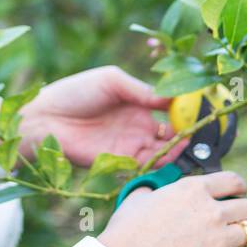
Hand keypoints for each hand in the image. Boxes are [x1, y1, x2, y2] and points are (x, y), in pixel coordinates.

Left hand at [16, 65, 186, 165]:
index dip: (186, 110)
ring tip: (189, 145)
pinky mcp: (119, 163)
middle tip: (201, 132)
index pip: (170, 108)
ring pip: (162, 151)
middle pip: (171, 133)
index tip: (202, 109)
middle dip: (187, 134)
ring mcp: (129, 145)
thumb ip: (141, 89)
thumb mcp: (111, 80)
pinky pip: (145, 165)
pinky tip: (171, 157)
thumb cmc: (74, 92)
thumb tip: (171, 97)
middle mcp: (137, 126)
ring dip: (176, 150)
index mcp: (138, 103)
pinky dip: (160, 163)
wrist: (44, 119)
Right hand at [98, 172, 246, 246]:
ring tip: (235, 241)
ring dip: (246, 236)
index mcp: (193, 189)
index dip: (239, 188)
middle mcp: (211, 210)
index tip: (236, 195)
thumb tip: (153, 190)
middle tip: (234, 221)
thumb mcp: (139, 198)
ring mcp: (217, 238)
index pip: (235, 181)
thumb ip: (154, 190)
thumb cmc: (126, 231)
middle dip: (244, 213)